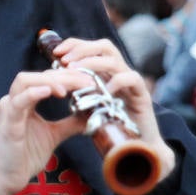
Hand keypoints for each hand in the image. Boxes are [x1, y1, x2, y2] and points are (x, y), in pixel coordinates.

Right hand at [0, 68, 90, 194]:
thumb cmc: (24, 157)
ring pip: (25, 81)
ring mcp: (9, 110)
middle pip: (38, 75)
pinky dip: (33, 93)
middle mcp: (15, 101)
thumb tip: (91, 115)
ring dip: (50, 81)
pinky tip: (51, 92)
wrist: (6, 179)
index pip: (47, 78)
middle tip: (87, 81)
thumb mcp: (54, 135)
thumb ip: (70, 123)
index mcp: (25, 102)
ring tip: (70, 89)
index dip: (69, 76)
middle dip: (65, 75)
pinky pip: (18, 102)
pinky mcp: (8, 123)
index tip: (90, 81)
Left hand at [52, 37, 175, 175]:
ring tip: (75, 71)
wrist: (138, 149)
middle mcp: (120, 74)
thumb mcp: (90, 107)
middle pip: (104, 47)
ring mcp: (132, 84)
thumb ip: (78, 94)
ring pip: (115, 60)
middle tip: (64, 60)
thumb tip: (53, 84)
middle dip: (82, 49)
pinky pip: (132, 79)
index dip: (75, 45)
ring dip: (92, 62)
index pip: (93, 48)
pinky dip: (116, 81)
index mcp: (107, 74)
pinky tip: (102, 90)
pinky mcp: (142, 96)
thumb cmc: (111, 128)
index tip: (56, 51)